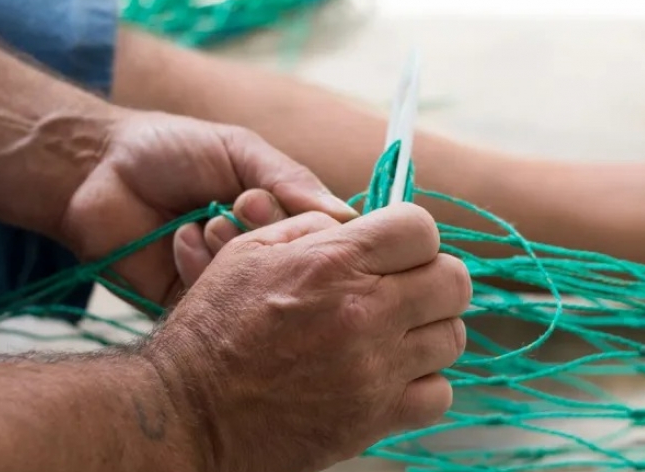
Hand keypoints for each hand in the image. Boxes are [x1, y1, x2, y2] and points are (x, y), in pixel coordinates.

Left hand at [59, 109, 357, 305]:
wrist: (95, 170)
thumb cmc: (172, 149)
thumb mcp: (238, 149)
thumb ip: (289, 178)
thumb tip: (348, 215)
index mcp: (278, 216)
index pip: (321, 239)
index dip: (307, 228)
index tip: (267, 200)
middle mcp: (259, 253)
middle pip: (293, 270)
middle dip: (265, 236)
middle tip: (239, 205)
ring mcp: (226, 282)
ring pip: (257, 292)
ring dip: (232, 252)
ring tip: (207, 221)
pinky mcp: (189, 305)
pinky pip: (215, 307)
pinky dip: (199, 269)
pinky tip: (179, 240)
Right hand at [142, 203, 470, 471]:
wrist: (190, 413)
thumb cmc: (212, 330)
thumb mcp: (247, 254)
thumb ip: (310, 229)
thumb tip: (356, 226)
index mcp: (332, 264)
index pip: (421, 228)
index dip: (411, 233)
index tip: (396, 248)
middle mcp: (364, 314)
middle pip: (454, 281)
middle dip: (434, 276)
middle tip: (405, 287)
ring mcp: (375, 370)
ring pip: (452, 337)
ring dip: (429, 328)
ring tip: (395, 331)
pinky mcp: (375, 418)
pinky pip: (439, 393)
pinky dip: (424, 382)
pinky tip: (390, 373)